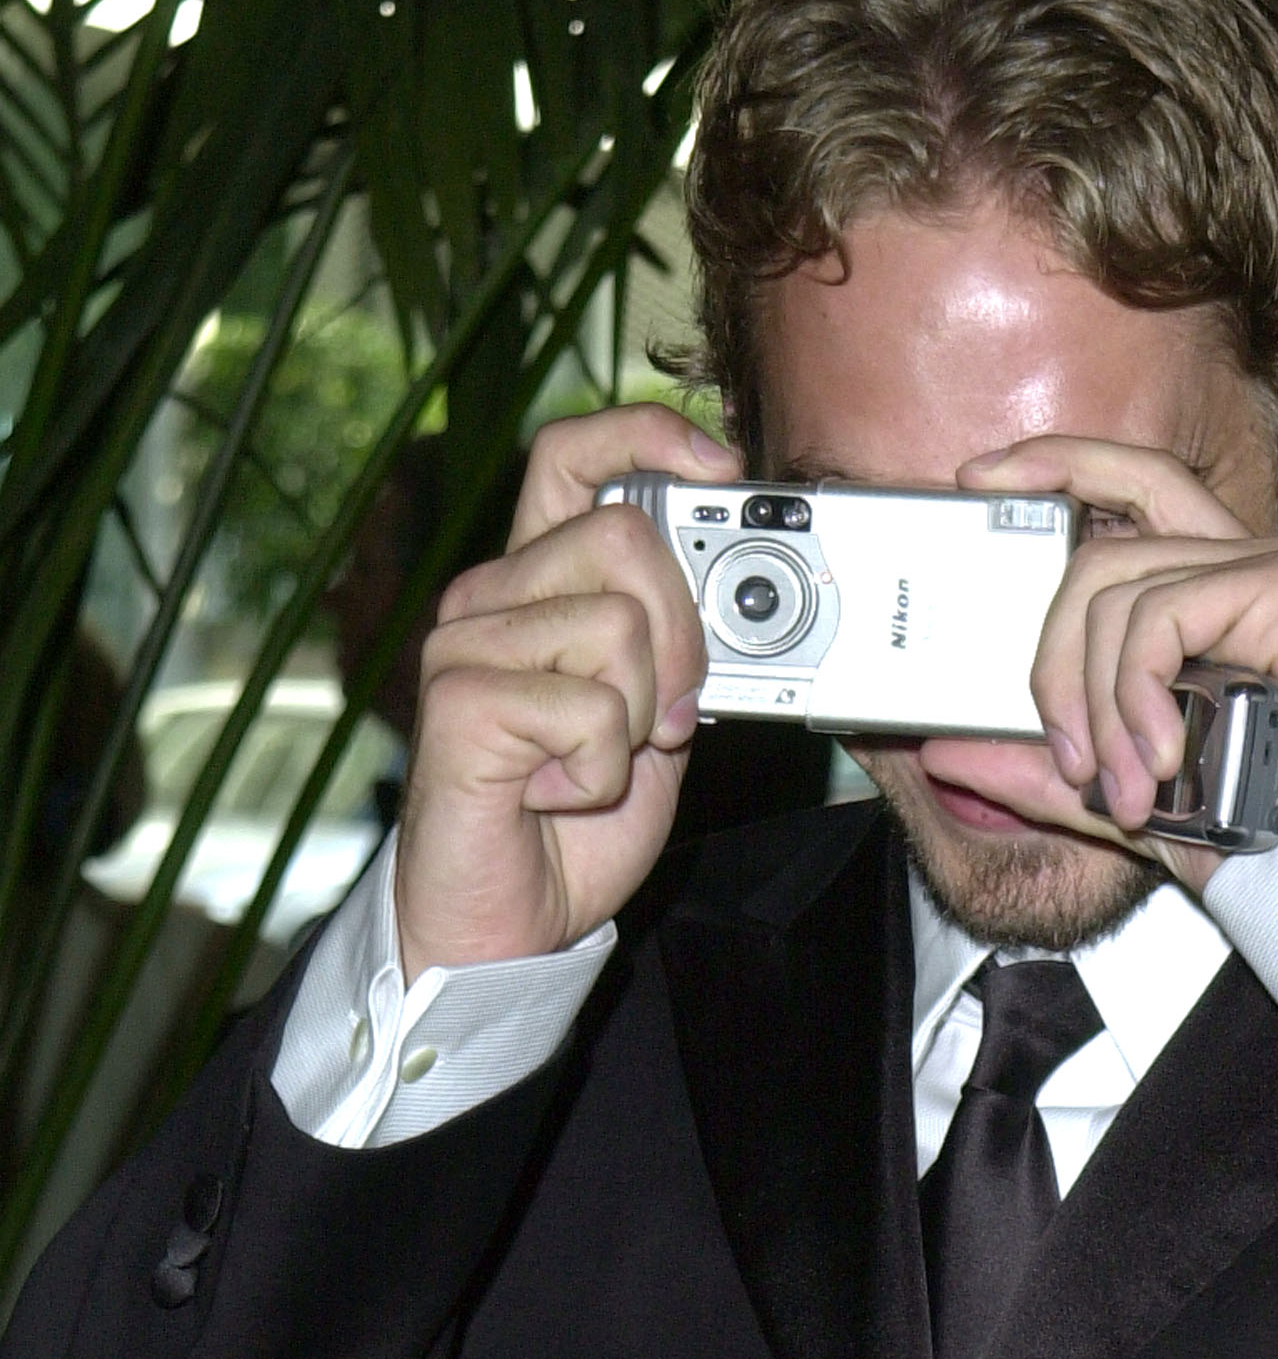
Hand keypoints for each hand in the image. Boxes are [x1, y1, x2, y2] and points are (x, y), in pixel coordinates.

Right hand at [394, 406, 740, 977]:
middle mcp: (491, 595)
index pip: (573, 454)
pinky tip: (557, 793)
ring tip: (593, 764)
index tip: (720, 466)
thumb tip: (739, 587)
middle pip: (625, 537)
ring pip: (617, 626)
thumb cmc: (572, 822)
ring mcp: (465, 643)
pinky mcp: (458, 702)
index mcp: (537, 581)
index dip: (648, 435)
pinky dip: (601, 768)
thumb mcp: (657, 718)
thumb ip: (681, 648)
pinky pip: (589, 708)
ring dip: (640, 718)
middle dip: (682, 636)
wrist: (508, 922)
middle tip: (663, 719)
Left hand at [958, 437, 1277, 872]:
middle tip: (1065, 753)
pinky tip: (1157, 756)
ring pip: (1119, 591)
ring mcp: (1273, 568)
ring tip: (1125, 786)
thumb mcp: (1115, 795)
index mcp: (1211, 590)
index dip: (1058, 463)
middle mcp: (1246, 562)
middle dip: (1054, 660)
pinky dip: (1136, 692)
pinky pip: (1161, 616)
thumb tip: (945, 752)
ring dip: (1100, 705)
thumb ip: (1039, 768)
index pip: (1133, 485)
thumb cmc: (1249, 831)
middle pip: (1102, 553)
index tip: (979, 482)